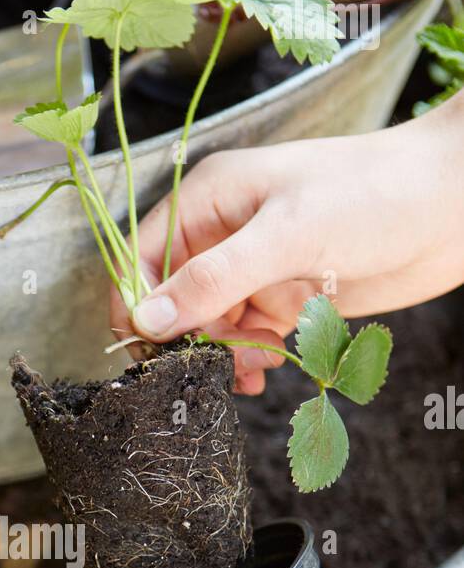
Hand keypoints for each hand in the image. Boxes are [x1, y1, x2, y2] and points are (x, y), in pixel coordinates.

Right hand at [110, 91, 463, 394]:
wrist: (454, 205)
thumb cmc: (374, 195)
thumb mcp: (286, 235)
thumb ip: (213, 279)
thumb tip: (147, 319)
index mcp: (211, 199)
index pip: (143, 256)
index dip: (137, 304)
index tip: (148, 352)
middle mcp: (226, 233)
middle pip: (173, 299)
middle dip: (188, 338)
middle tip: (216, 367)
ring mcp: (257, 267)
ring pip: (210, 324)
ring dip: (221, 355)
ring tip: (251, 372)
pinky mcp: (287, 297)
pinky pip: (247, 337)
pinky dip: (250, 358)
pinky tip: (267, 371)